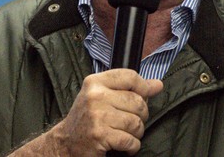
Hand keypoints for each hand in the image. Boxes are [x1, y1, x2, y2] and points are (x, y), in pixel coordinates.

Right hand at [47, 69, 163, 155]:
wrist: (65, 143)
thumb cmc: (87, 118)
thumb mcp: (102, 97)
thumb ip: (129, 88)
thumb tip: (157, 84)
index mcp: (95, 82)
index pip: (130, 76)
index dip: (144, 87)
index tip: (146, 96)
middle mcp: (95, 96)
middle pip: (138, 101)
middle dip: (141, 115)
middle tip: (131, 122)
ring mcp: (97, 116)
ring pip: (136, 122)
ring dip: (136, 133)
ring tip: (126, 134)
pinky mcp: (100, 135)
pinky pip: (131, 141)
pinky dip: (132, 147)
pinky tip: (125, 147)